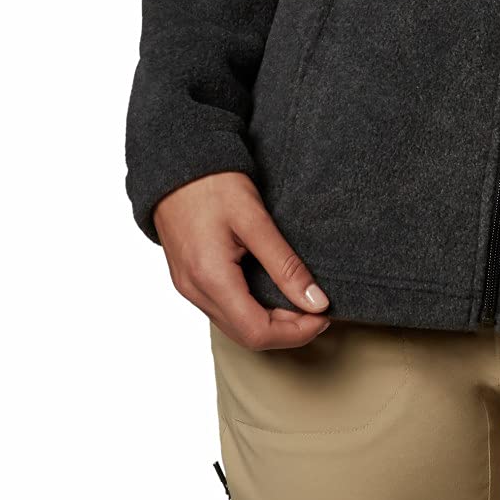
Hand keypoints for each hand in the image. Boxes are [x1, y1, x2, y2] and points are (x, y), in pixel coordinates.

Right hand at [153, 171, 331, 350]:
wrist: (175, 164)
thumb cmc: (213, 184)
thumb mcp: (255, 220)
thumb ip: (285, 264)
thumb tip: (316, 301)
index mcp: (210, 278)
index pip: (257, 332)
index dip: (296, 332)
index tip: (323, 315)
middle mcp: (194, 291)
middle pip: (246, 335)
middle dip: (286, 330)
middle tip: (317, 309)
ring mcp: (188, 288)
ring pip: (234, 326)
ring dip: (270, 322)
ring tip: (300, 301)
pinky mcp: (188, 279)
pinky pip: (223, 310)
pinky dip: (251, 309)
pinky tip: (272, 291)